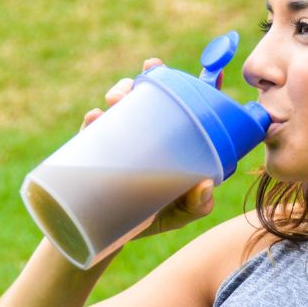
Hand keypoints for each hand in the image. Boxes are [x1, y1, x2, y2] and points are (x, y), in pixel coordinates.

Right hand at [80, 58, 216, 239]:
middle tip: (150, 69)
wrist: (112, 237)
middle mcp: (150, 134)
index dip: (202, 87)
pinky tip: (95, 118)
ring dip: (121, 91)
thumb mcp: (182, 212)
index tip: (213, 72)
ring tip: (117, 99)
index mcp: (176, 143)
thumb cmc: (156, 218)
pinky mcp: (97, 149)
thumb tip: (204, 186)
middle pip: (153, 95)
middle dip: (150, 76)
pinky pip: (93, 129)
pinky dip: (93, 120)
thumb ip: (197, 204)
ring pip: (123, 104)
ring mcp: (123, 139)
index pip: (190, 109)